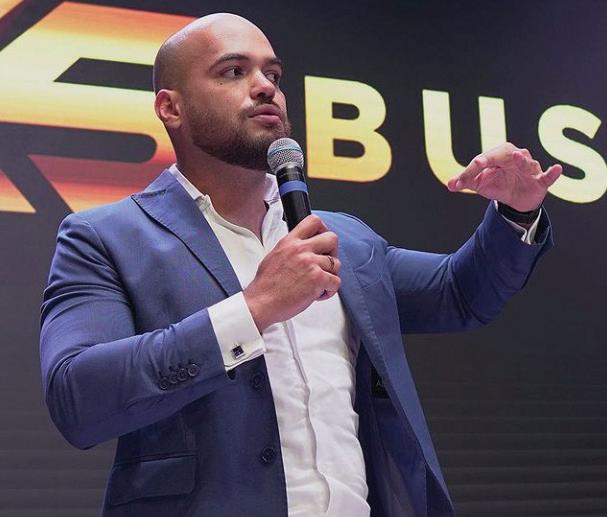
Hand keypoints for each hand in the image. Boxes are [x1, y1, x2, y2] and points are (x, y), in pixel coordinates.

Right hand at [243, 215, 340, 331]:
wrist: (261, 303)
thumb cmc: (266, 286)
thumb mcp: (275, 256)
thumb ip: (291, 249)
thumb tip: (304, 248)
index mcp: (290, 242)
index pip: (313, 221)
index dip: (324, 230)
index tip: (323, 241)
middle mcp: (301, 249)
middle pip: (332, 238)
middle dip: (333, 252)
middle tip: (326, 264)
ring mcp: (310, 263)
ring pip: (336, 264)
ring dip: (330, 276)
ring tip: (317, 285)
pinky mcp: (317, 278)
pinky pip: (336, 281)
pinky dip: (330, 290)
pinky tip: (318, 294)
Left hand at [447, 143, 562, 211]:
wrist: (515, 199)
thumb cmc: (497, 184)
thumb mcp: (479, 184)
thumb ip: (465, 182)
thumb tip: (449, 185)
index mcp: (498, 155)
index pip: (483, 161)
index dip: (472, 169)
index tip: (463, 177)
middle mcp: (515, 157)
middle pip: (503, 157)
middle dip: (492, 159)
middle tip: (480, 162)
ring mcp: (529, 168)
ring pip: (525, 163)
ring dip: (521, 161)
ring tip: (517, 156)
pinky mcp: (540, 181)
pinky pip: (548, 176)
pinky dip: (552, 173)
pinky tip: (557, 168)